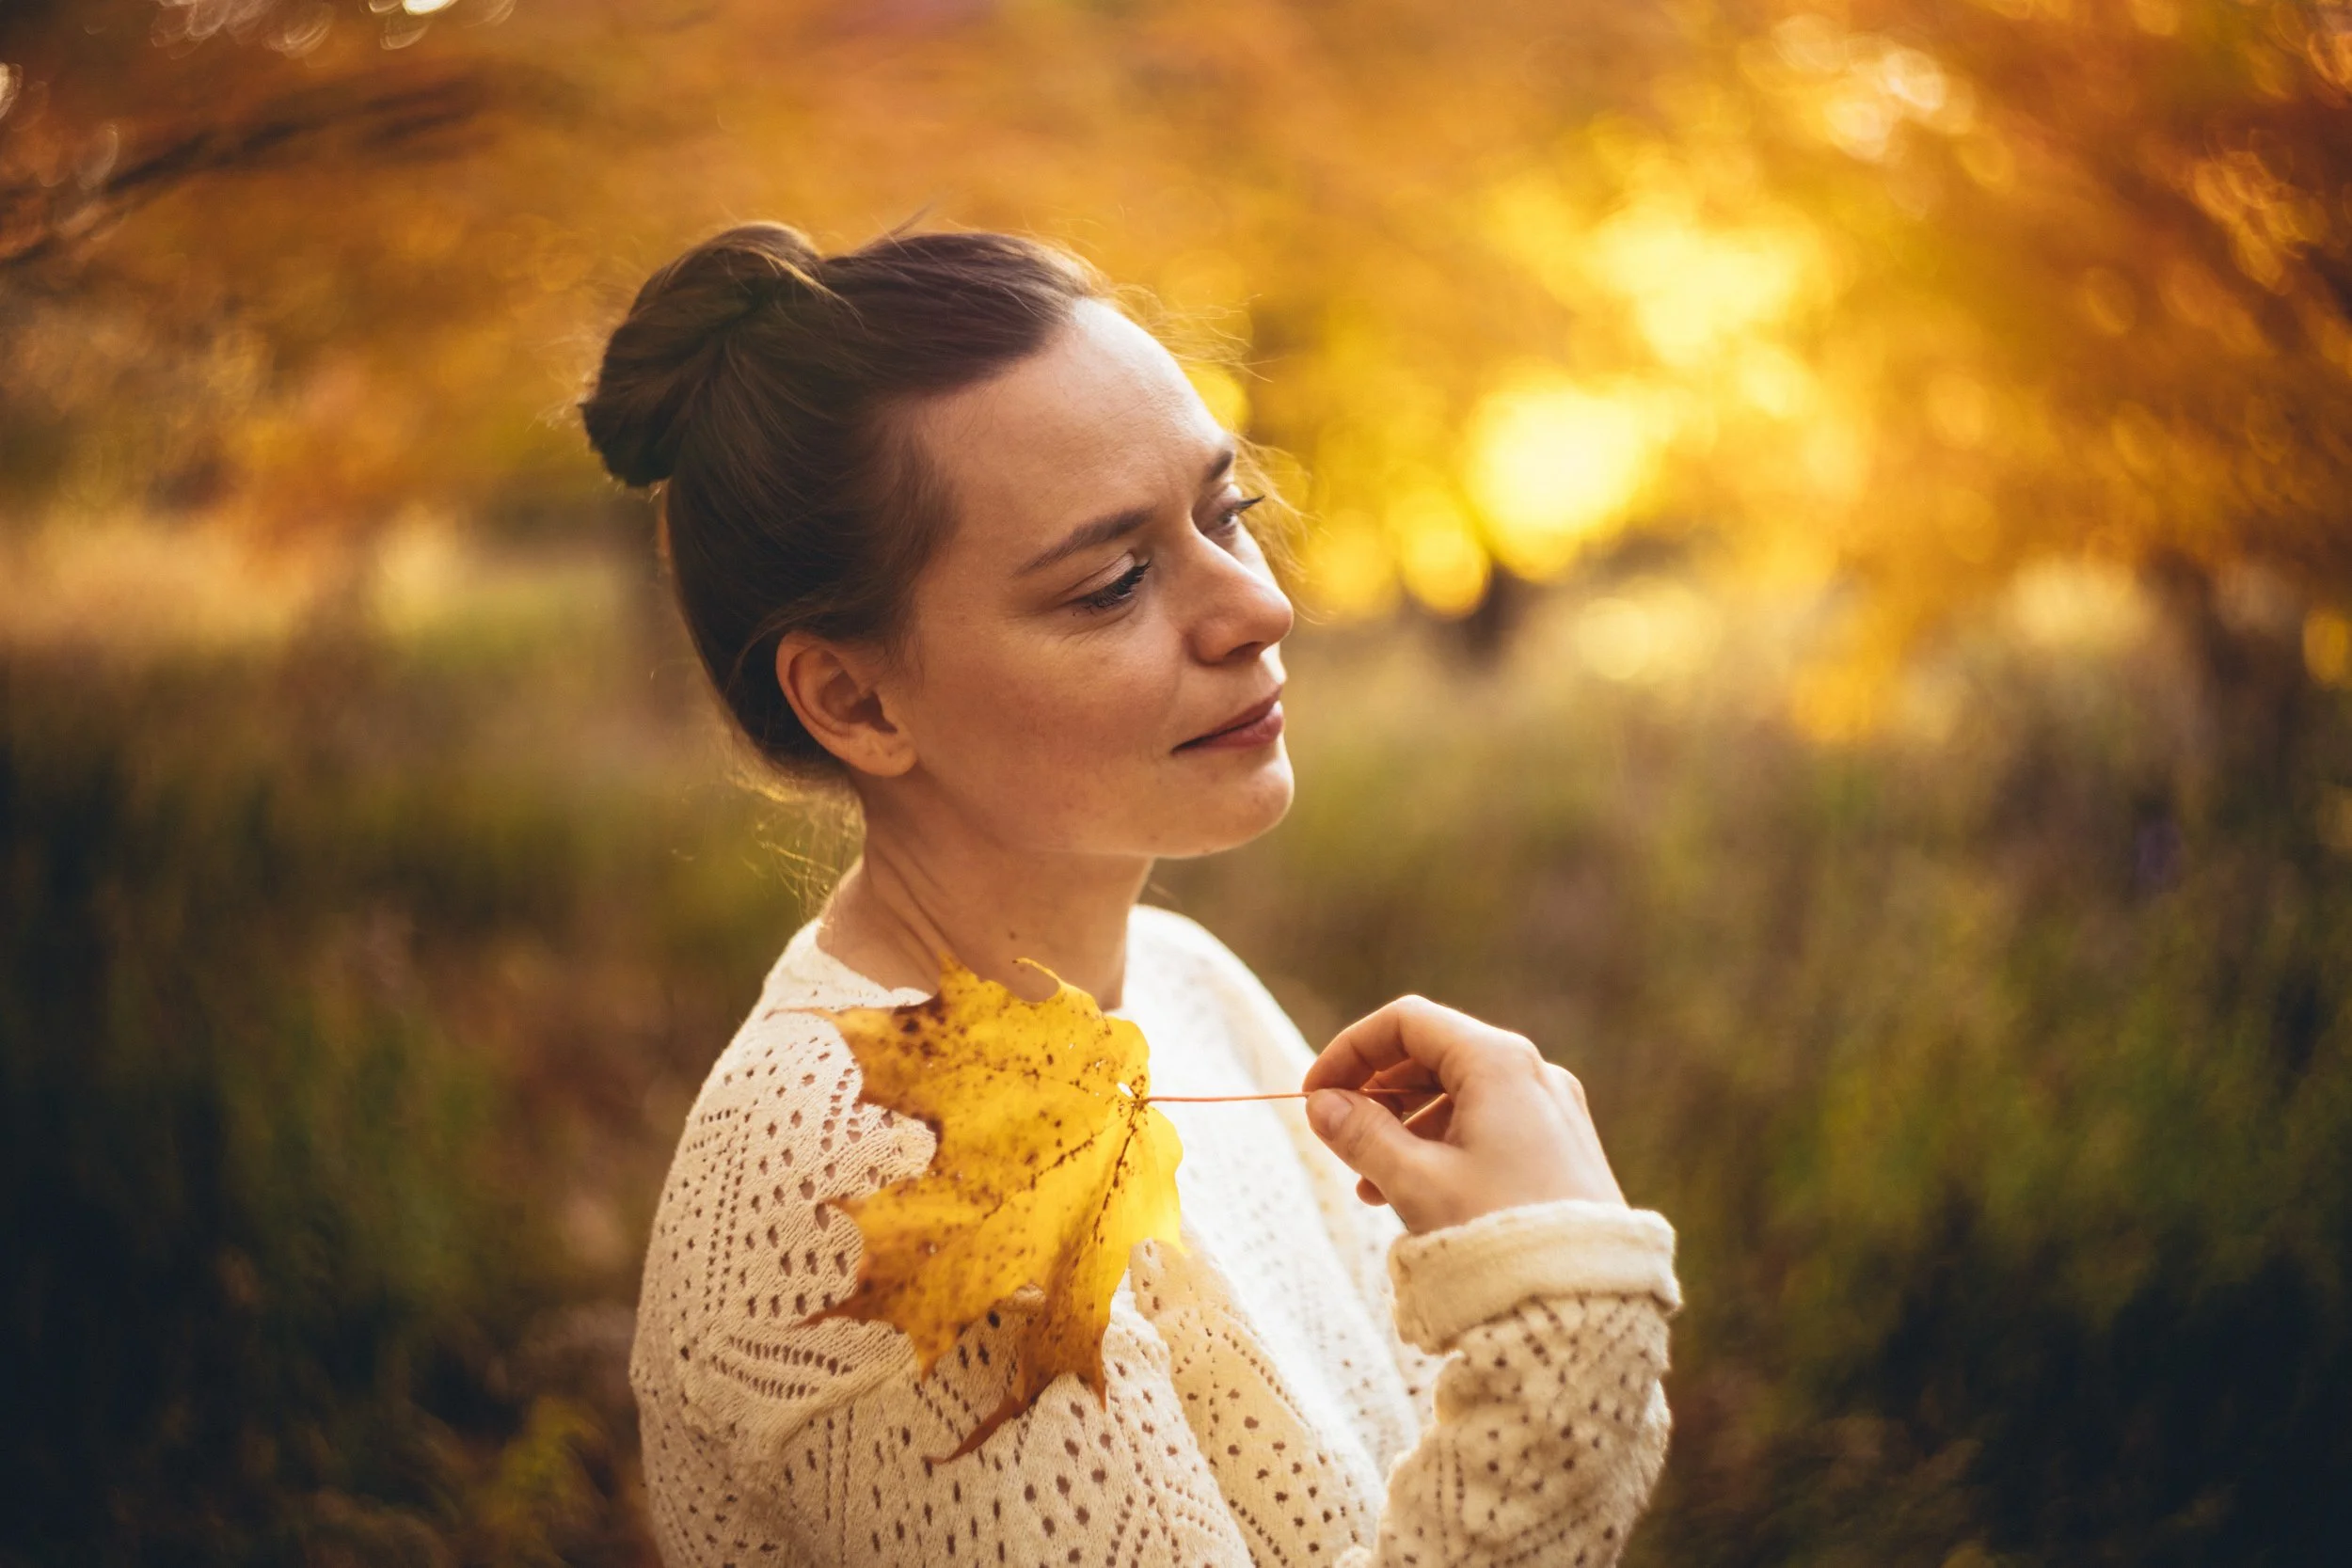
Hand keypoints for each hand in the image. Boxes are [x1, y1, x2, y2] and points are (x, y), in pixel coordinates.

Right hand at [1301, 995, 1624, 1233]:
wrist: (1587, 1299)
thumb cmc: (1498, 1232)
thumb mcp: (1416, 1182)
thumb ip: (1362, 1135)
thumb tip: (1322, 1104)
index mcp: (1498, 1062)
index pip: (1406, 1022)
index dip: (1351, 1050)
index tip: (1315, 1093)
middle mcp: (1532, 1074)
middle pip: (1433, 1055)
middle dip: (1377, 1092)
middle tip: (1336, 1136)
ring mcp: (1552, 1111)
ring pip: (1458, 1095)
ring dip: (1404, 1126)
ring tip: (1367, 1182)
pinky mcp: (1560, 1149)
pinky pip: (1487, 1126)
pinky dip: (1441, 1145)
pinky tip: (1412, 1193)